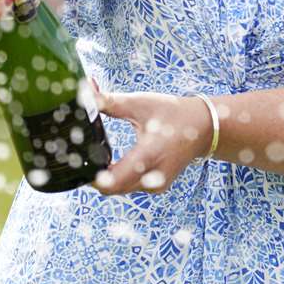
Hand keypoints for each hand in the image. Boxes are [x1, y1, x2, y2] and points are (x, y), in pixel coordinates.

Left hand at [92, 86, 211, 194]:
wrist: (204, 128)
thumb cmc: (172, 113)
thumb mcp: (140, 104)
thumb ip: (109, 102)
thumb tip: (82, 93)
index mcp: (148, 155)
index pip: (111, 181)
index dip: (91, 177)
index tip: (79, 162)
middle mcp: (153, 176)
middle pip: (111, 189)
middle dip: (94, 176)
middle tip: (82, 158)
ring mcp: (156, 185)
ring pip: (119, 190)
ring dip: (106, 179)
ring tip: (96, 158)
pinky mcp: (157, 187)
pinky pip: (129, 188)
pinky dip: (118, 179)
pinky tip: (111, 164)